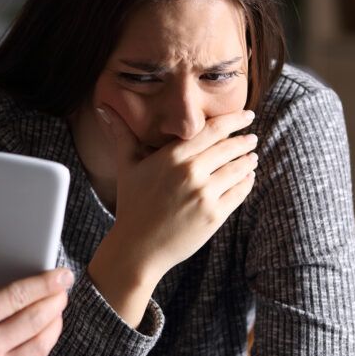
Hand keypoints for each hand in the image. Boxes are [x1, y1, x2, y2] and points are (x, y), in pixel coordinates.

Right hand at [0, 239, 71, 355]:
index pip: (19, 296)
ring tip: (55, 313)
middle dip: (56, 301)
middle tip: (63, 290)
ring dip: (53, 327)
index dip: (46, 283)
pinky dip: (39, 350)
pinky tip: (37, 340)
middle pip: (37, 320)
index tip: (61, 275)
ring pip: (39, 348)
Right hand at [89, 107, 256, 322]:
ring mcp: (204, 195)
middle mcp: (191, 172)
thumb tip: (102, 108)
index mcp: (172, 157)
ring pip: (238, 169)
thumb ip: (121, 135)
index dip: (234, 120)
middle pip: (230, 148)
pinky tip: (247, 178)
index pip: (212, 130)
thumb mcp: (126, 166)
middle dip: (245, 141)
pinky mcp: (214, 215)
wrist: (138, 248)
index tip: (247, 116)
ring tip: (252, 157)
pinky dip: (246, 182)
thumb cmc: (132, 204)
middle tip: (252, 138)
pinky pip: (239, 192)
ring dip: (248, 161)